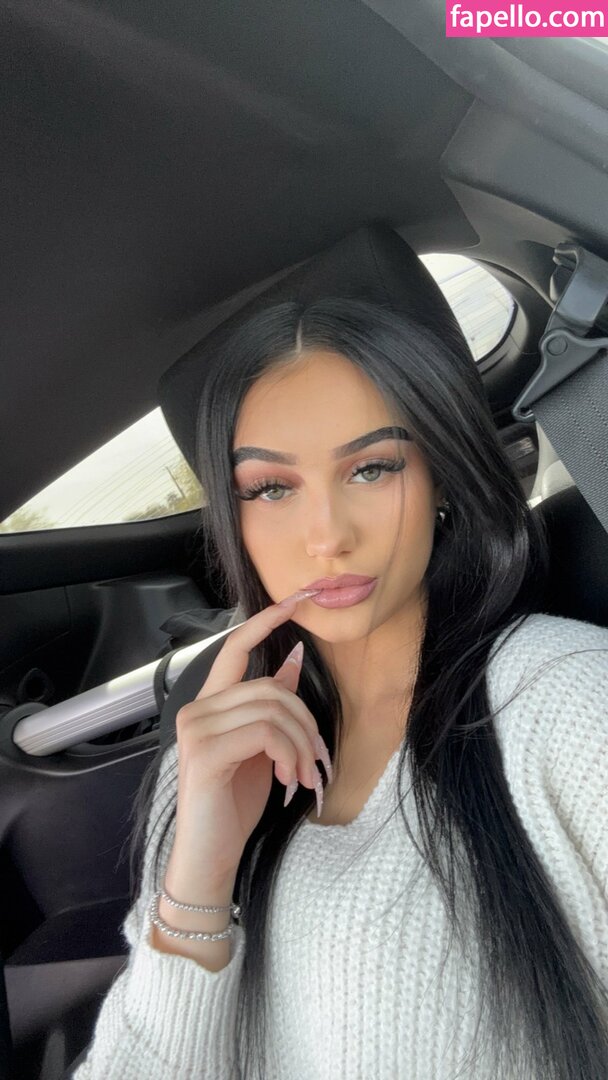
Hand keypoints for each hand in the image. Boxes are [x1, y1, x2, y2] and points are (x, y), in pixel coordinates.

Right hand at [164, 594, 331, 897]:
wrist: (211, 856)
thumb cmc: (233, 804)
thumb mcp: (262, 748)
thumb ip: (271, 705)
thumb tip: (293, 659)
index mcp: (210, 704)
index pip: (235, 648)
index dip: (265, 621)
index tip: (297, 599)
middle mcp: (196, 708)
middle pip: (271, 687)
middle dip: (305, 722)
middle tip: (316, 760)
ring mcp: (196, 728)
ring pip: (272, 708)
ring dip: (300, 743)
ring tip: (304, 775)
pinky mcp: (204, 751)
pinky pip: (265, 731)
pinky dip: (288, 753)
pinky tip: (288, 778)